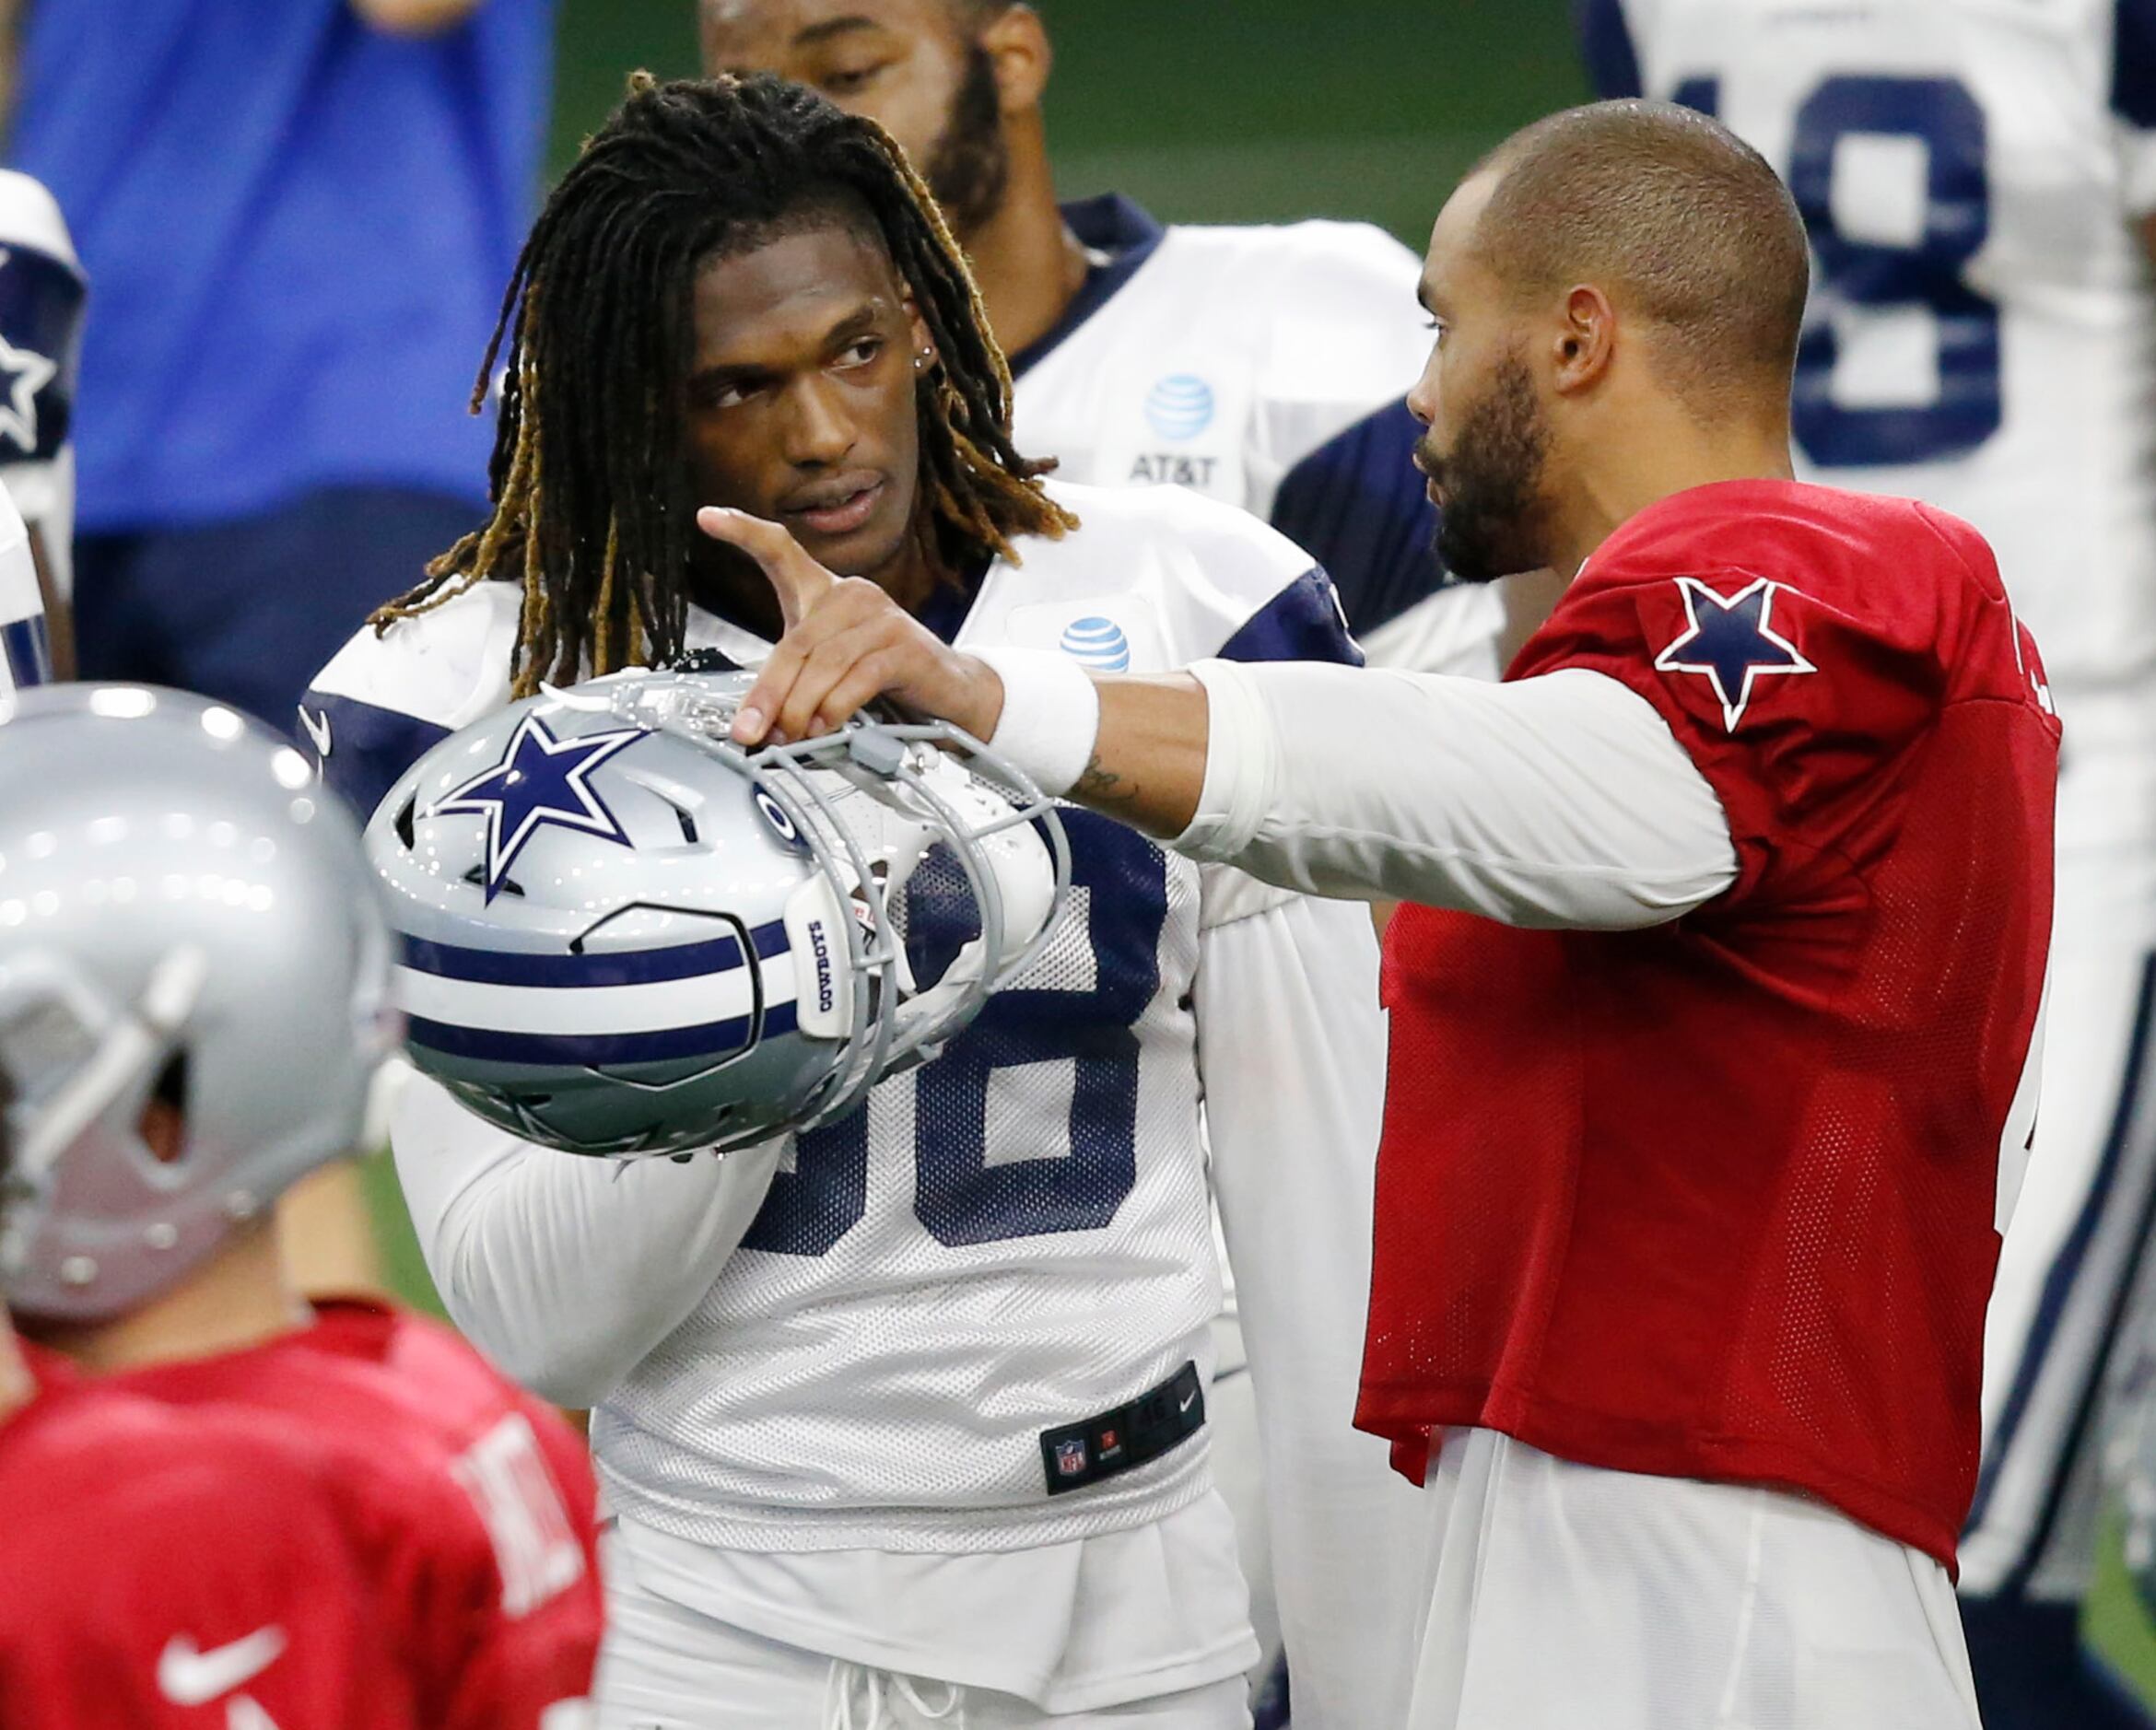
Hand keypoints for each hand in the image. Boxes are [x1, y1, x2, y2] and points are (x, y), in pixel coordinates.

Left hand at [697, 507, 1005, 747]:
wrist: (950, 692)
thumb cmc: (885, 677)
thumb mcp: (829, 674)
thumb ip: (793, 687)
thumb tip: (756, 726)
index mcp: (826, 593)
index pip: (781, 551)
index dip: (744, 532)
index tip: (706, 517)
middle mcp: (853, 595)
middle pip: (794, 643)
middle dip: (767, 693)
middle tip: (750, 730)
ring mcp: (882, 619)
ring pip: (823, 664)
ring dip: (799, 707)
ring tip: (790, 736)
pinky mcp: (905, 647)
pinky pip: (859, 678)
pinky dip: (835, 708)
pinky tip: (825, 725)